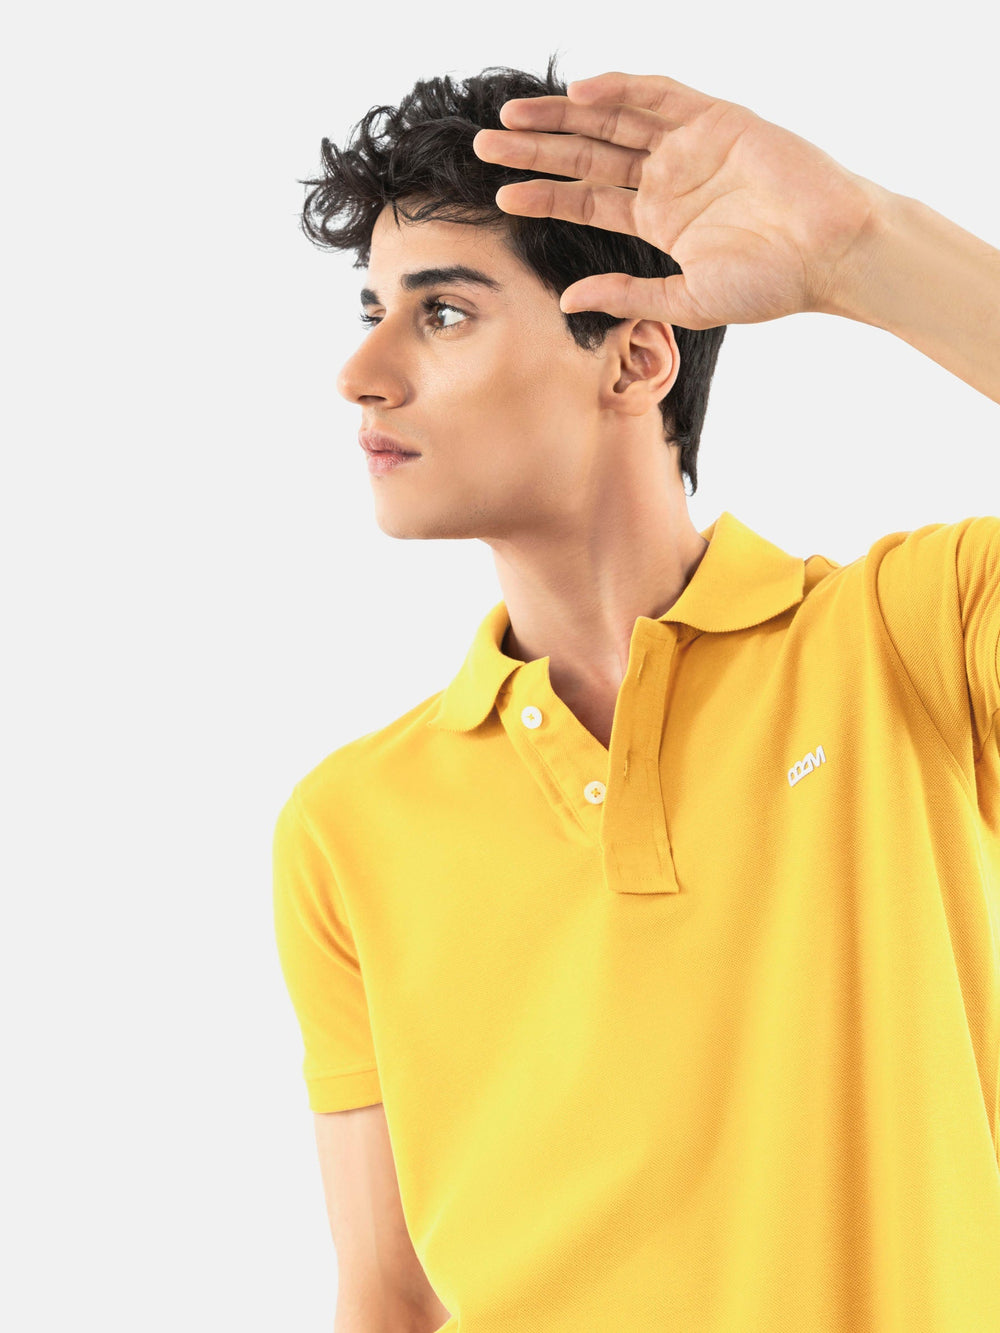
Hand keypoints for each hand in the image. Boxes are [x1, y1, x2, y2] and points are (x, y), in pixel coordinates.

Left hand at [472, 71, 891, 329]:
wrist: (830, 253)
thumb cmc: (770, 284)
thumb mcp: (684, 299)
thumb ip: (626, 294)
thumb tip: (568, 300)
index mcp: (658, 219)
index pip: (586, 201)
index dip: (544, 197)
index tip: (501, 198)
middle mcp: (667, 178)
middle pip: (587, 155)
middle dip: (536, 149)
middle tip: (485, 145)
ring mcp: (689, 145)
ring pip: (612, 121)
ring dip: (563, 116)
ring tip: (513, 117)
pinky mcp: (716, 119)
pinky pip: (659, 95)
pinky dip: (620, 89)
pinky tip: (580, 93)